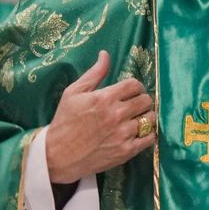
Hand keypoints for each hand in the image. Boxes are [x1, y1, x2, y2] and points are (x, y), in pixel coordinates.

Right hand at [45, 50, 154, 184]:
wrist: (58, 155)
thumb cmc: (64, 121)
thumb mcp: (73, 92)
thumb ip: (94, 73)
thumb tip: (105, 54)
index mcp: (104, 98)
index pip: (134, 85)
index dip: (135, 87)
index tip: (131, 92)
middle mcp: (116, 115)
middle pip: (146, 101)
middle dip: (142, 100)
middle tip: (134, 105)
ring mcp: (123, 134)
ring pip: (150, 119)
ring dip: (146, 117)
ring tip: (137, 119)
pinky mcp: (126, 151)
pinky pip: (149, 139)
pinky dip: (147, 134)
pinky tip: (138, 133)